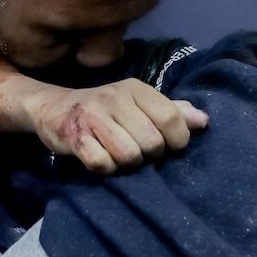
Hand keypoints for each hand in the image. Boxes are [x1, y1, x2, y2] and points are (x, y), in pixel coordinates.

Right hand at [24, 79, 208, 173]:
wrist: (52, 107)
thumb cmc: (105, 110)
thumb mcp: (138, 104)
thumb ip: (171, 111)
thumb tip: (204, 121)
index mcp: (136, 89)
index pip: (171, 118)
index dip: (177, 140)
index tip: (169, 146)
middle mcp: (115, 98)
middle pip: (151, 142)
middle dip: (149, 154)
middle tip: (138, 150)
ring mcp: (92, 116)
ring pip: (128, 155)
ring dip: (127, 163)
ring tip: (119, 155)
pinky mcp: (73, 136)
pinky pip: (101, 163)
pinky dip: (106, 167)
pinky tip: (101, 158)